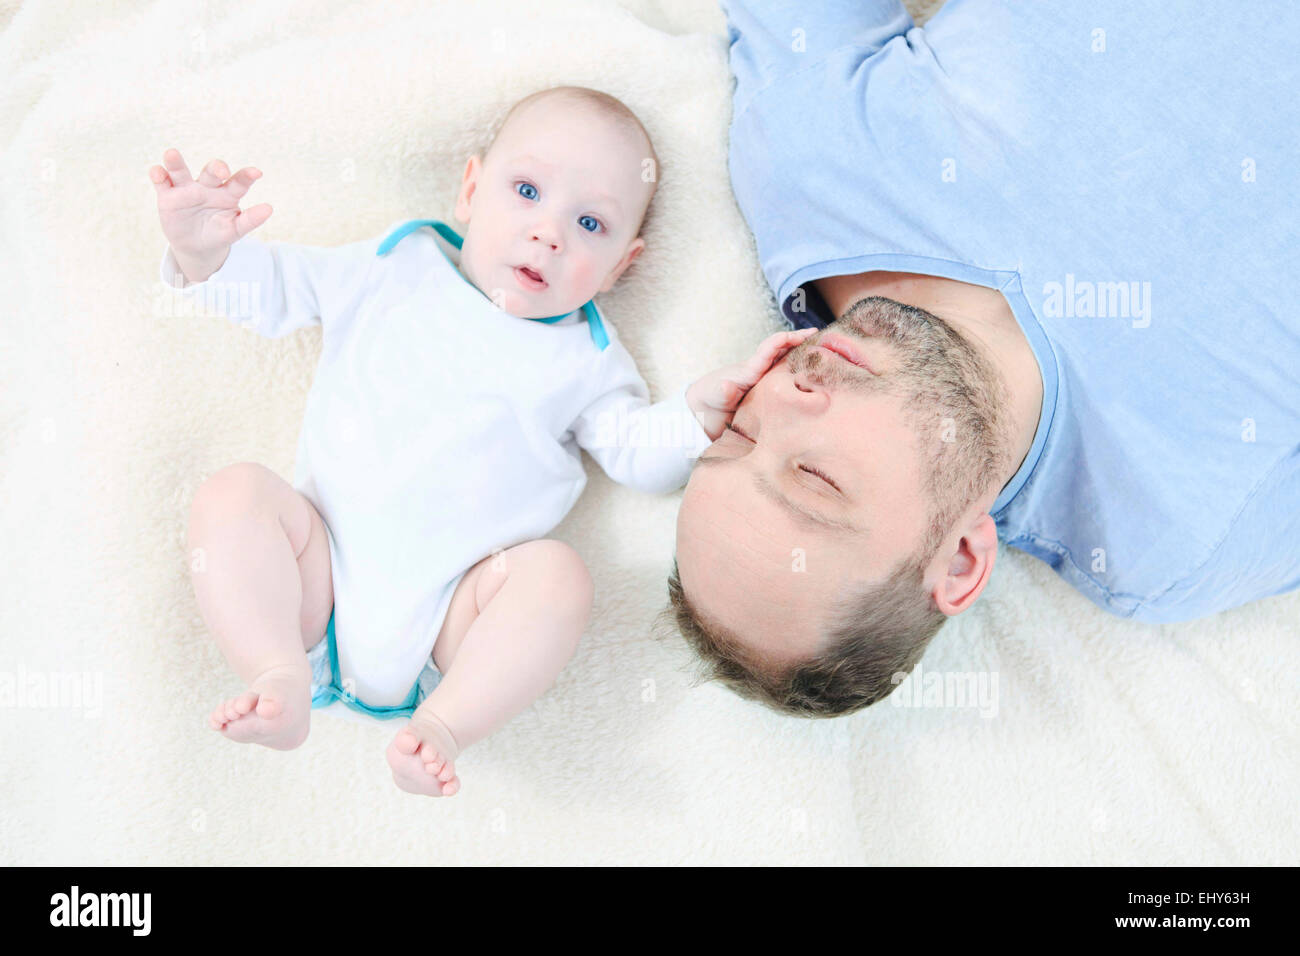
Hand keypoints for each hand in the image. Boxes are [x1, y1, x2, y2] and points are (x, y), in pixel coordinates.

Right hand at [149, 148, 271, 282]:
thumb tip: (269, 209)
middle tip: (221, 170)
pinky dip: (158, 175)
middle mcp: (207, 186)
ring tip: (172, 154)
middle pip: (210, 172)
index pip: (238, 182)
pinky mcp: (168, 195)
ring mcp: (186, 189)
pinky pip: (162, 182)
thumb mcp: (235, 230)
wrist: (197, 246)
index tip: (256, 173)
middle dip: (215, 168)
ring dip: (175, 162)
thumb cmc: (219, 233)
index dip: (246, 176)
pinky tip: (157, 172)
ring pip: (180, 171)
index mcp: (227, 194)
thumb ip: (250, 220)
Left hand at [685, 327, 817, 439]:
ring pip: (787, 364)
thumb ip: (723, 391)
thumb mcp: (715, 395)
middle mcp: (760, 370)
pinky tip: (816, 380)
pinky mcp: (766, 392)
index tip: (807, 335)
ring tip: (828, 355)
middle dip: (802, 342)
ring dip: (804, 358)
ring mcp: (764, 380)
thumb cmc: (710, 399)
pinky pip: (785, 381)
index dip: (789, 339)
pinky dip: (799, 376)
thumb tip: (726, 386)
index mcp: (751, 369)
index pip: (772, 348)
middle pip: (784, 350)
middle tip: (825, 338)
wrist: (704, 410)